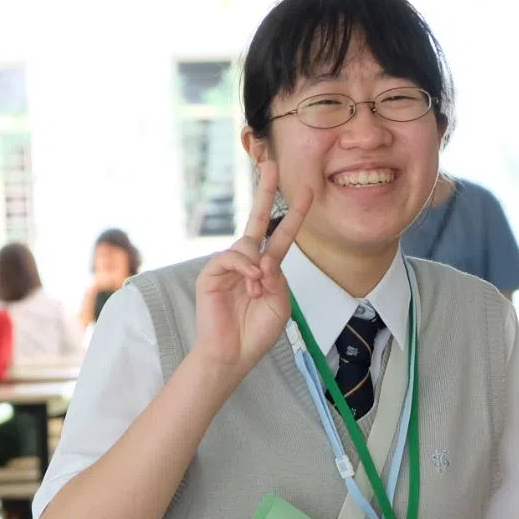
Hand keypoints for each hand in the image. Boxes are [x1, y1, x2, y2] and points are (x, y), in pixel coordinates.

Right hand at [185, 160, 311, 396]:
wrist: (233, 354)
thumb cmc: (256, 332)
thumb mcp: (279, 303)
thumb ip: (277, 277)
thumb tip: (262, 258)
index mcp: (266, 268)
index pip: (281, 235)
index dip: (294, 215)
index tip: (308, 192)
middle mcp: (246, 262)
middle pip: (257, 219)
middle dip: (266, 192)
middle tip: (272, 163)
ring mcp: (227, 266)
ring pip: (246, 246)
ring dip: (257, 267)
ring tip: (257, 288)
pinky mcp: (210, 274)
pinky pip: (229, 258)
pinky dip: (243, 268)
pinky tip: (249, 283)